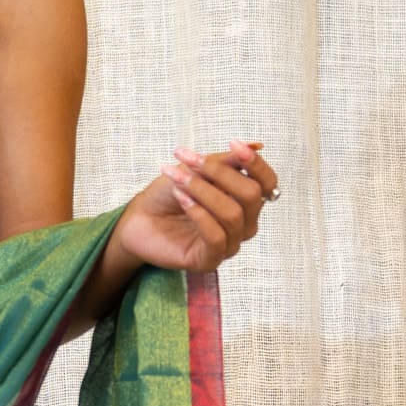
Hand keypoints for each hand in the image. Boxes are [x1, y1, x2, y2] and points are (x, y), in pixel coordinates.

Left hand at [112, 140, 278, 275]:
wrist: (139, 218)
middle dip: (219, 173)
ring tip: (177, 179)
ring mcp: (229, 244)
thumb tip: (255, 146)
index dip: (255, 164)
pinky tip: (181, 199)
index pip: (267, 183)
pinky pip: (216, 237)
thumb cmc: (169, 193)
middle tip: (187, 160)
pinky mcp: (210, 260)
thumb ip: (225, 161)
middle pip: (251, 196)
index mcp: (245, 201)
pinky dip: (198, 213)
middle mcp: (244, 224)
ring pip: (232, 214)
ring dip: (202, 191)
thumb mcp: (196, 170)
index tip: (233, 144)